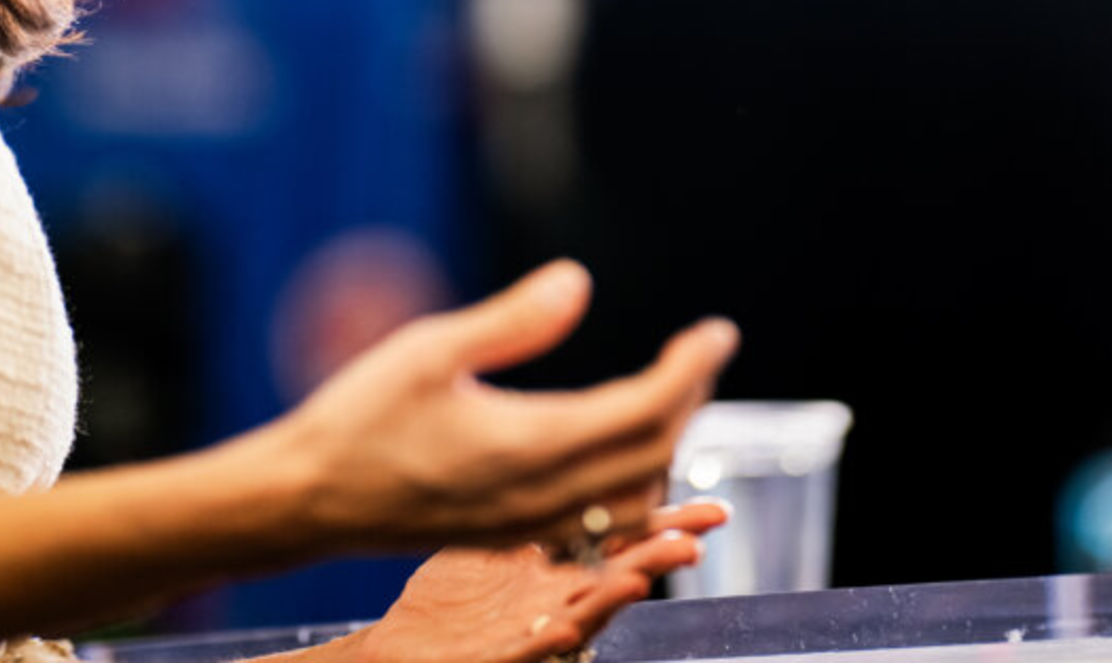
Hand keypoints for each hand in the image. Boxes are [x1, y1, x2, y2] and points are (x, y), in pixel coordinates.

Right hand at [274, 260, 737, 551]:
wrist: (304, 500)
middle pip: (655, 455)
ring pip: (634, 494)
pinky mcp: (511, 536)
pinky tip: (630, 458)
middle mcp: (542, 496)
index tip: (719, 332)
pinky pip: (602, 520)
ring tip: (674, 391)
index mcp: (530, 445)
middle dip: (690, 400)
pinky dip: (636, 485)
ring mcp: (528, 525)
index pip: (647, 411)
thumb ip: (512, 319)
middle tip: (701, 353)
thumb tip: (579, 281)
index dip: (693, 370)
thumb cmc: (357, 417)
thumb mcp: (429, 349)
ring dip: (668, 444)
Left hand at [350, 503, 728, 662]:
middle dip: (657, 558)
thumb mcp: (499, 549)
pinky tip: (562, 624)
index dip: (666, 527)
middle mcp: (554, 604)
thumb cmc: (447, 605)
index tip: (712, 510)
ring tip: (644, 576)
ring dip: (614, 597)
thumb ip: (538, 517)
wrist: (399, 652)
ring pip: (582, 616)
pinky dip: (547, 640)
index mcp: (557, 575)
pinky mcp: (494, 657)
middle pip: (616, 578)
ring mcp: (527, 633)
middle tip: (697, 539)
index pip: (622, 544)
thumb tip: (576, 467)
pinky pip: (524, 651)